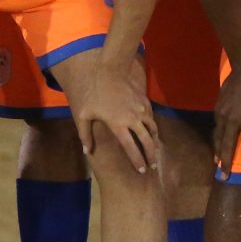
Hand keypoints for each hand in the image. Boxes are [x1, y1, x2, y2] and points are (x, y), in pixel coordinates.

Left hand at [55, 48, 157, 174]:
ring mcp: (141, 110)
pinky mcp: (145, 102)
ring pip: (152, 129)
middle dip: (152, 155)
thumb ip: (85, 134)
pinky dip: (153, 127)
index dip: (137, 160)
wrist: (110, 71)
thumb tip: (87, 151)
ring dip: (155, 141)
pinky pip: (151, 118)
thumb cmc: (95, 93)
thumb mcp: (84, 114)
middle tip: (154, 166)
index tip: (142, 170)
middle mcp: (133, 119)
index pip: (131, 148)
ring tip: (156, 150)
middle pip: (147, 141)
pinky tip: (151, 131)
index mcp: (119, 125)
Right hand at [212, 63, 240, 177]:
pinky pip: (216, 127)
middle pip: (228, 146)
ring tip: (217, 164)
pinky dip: (216, 138)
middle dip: (226, 163)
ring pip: (218, 138)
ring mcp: (223, 114)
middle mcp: (233, 119)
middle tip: (224, 177)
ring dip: (218, 152)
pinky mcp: (217, 108)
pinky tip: (218, 144)